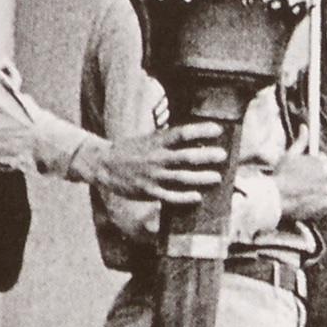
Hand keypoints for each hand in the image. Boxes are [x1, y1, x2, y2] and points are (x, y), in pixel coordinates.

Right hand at [91, 121, 230, 207]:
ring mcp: (152, 175)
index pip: (181, 133)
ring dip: (201, 178)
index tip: (218, 129)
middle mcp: (155, 158)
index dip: (201, 130)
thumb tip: (196, 136)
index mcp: (156, 141)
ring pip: (181, 178)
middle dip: (207, 156)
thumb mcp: (149, 139)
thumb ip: (169, 139)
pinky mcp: (148, 191)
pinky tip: (198, 197)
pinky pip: (169, 196)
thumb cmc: (132, 150)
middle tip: (223, 155)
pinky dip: (185, 197)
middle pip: (186, 156)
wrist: (103, 164)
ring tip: (217, 177)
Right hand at [274, 145, 326, 218]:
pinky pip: (325, 203)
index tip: (305, 171)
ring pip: (325, 189)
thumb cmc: (281, 174)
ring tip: (301, 193)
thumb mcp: (290, 155)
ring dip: (317, 191)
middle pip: (326, 176)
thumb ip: (301, 141)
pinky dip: (318, 204)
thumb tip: (305, 127)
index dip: (313, 166)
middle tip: (302, 183)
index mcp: (322, 162)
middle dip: (316, 178)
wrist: (277, 197)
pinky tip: (305, 202)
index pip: (323, 161)